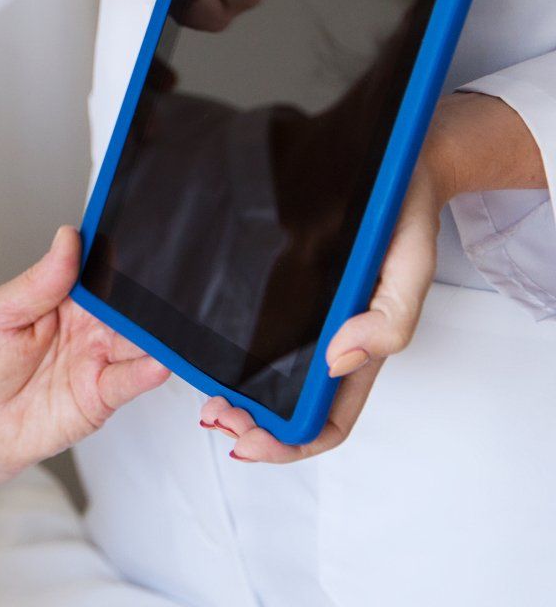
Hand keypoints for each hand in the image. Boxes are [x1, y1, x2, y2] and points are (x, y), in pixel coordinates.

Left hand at [0, 226, 167, 479]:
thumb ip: (37, 282)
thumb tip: (67, 239)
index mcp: (64, 296)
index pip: (99, 268)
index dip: (117, 251)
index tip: (136, 232)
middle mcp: (89, 326)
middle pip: (127, 304)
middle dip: (146, 293)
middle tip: (160, 283)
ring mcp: (99, 359)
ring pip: (138, 340)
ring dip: (156, 332)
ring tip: (168, 322)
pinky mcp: (102, 395)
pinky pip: (129, 380)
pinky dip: (146, 371)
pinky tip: (156, 362)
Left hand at [201, 92, 535, 460]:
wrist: (394, 163)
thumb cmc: (404, 217)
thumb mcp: (409, 269)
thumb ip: (388, 320)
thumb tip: (337, 360)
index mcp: (357, 349)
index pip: (327, 421)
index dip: (289, 444)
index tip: (248, 442)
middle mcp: (326, 339)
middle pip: (287, 406)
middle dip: (249, 425)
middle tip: (212, 415)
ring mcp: (302, 315)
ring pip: (265, 374)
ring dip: (233, 394)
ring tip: (200, 389)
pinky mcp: (280, 285)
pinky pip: (251, 328)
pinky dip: (223, 347)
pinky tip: (198, 342)